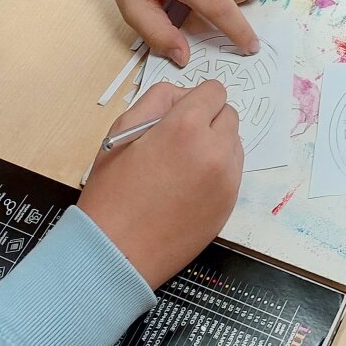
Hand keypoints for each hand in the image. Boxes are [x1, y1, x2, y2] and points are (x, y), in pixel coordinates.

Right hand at [78, 80, 242, 289]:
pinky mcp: (230, 204)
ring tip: (183, 166)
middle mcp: (214, 149)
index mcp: (186, 126)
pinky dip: (218, 171)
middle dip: (208, 121)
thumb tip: (185, 96)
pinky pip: (233, 172)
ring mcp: (226, 179)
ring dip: (216, 145)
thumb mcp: (122, 132)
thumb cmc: (111, 193)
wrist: (114, 255)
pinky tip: (189, 187)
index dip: (196, 100)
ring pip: (234, 143)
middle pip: (228, 115)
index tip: (181, 115)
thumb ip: (158, 101)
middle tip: (179, 141)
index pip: (215, 91)